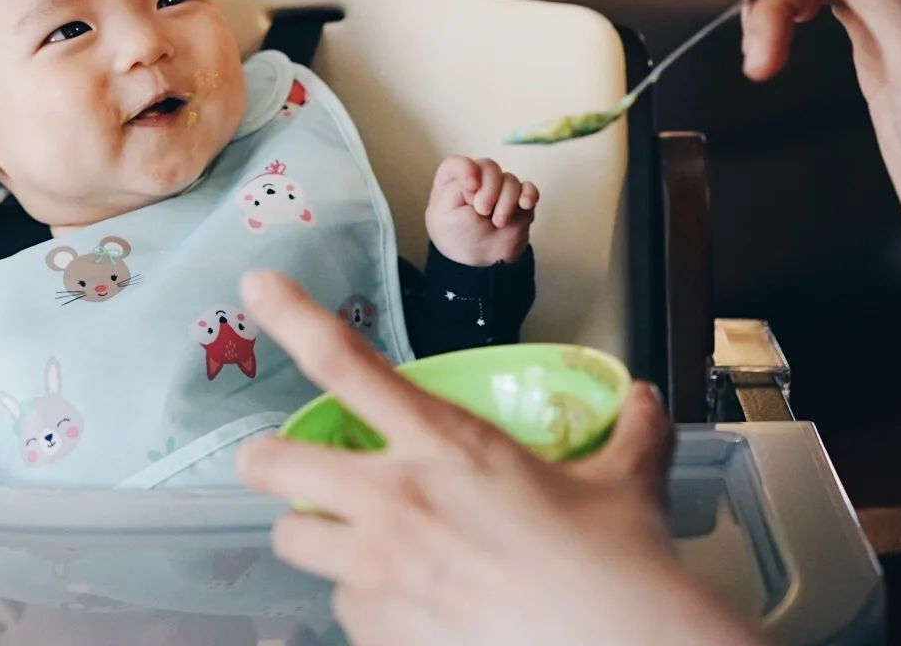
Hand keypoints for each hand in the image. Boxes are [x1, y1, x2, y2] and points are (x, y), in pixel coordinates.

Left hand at [234, 271, 760, 645]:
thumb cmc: (617, 571)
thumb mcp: (625, 487)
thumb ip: (627, 435)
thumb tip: (644, 402)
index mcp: (443, 444)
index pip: (346, 362)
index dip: (291, 317)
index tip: (256, 288)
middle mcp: (394, 500)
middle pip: (274, 464)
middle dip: (266, 462)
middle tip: (278, 467)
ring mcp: (378, 569)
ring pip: (295, 542)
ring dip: (317, 538)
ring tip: (350, 543)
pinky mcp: (380, 630)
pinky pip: (340, 611)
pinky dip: (361, 605)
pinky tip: (401, 606)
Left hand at [424, 156, 536, 265]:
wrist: (481, 260)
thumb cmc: (458, 235)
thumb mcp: (444, 213)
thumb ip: (455, 189)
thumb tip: (478, 179)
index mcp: (454, 182)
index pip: (458, 163)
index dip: (466, 169)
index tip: (471, 186)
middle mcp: (479, 181)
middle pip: (488, 167)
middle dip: (489, 188)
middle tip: (483, 210)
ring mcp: (500, 191)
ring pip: (510, 179)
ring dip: (506, 200)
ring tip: (498, 222)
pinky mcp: (519, 203)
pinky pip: (529, 189)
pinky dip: (529, 194)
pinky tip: (525, 204)